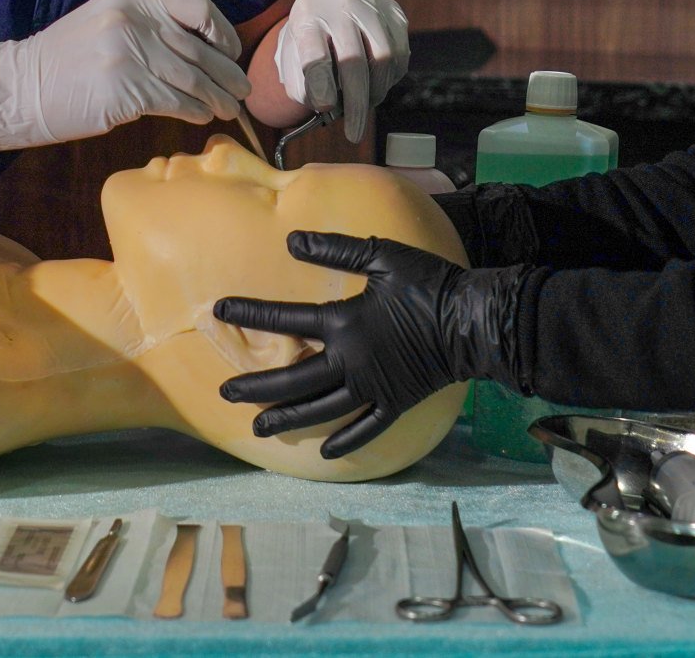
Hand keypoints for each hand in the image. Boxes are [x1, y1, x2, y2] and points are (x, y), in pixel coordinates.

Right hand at [0, 0, 251, 178]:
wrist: (15, 88)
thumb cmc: (62, 62)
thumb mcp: (103, 24)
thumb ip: (146, 27)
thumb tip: (197, 49)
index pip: (194, 5)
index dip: (221, 30)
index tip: (231, 50)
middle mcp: (130, 21)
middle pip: (197, 47)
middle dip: (225, 72)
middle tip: (241, 89)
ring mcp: (126, 55)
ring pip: (190, 78)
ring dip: (215, 96)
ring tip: (227, 108)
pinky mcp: (123, 90)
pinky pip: (173, 101)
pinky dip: (192, 111)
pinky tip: (200, 116)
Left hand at [213, 232, 531, 457]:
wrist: (474, 320)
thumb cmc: (429, 282)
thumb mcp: (382, 256)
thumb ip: (335, 250)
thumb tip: (292, 241)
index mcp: (345, 323)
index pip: (287, 318)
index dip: (251, 313)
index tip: (220, 310)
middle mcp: (351, 361)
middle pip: (294, 379)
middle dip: (256, 387)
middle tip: (226, 393)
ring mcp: (373, 388)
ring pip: (321, 409)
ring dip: (288, 419)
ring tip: (260, 427)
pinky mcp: (396, 403)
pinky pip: (366, 428)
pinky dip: (346, 441)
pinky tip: (326, 453)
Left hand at [273, 0, 408, 143]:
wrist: (325, 13)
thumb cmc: (306, 46)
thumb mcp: (291, 62)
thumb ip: (300, 86)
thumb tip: (323, 106)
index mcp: (306, 13)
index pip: (315, 54)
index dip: (321, 86)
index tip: (325, 109)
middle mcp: (339, 2)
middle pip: (353, 59)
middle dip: (355, 103)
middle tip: (354, 134)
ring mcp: (370, 3)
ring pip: (384, 57)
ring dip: (375, 91)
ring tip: (364, 103)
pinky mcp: (393, 11)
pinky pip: (400, 52)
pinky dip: (390, 77)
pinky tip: (375, 83)